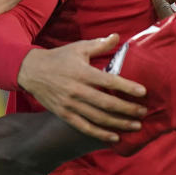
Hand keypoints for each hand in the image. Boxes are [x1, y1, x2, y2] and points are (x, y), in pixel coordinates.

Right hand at [16, 34, 146, 142]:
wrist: (31, 71)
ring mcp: (70, 105)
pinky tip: (114, 137)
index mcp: (82, 72)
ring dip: (118, 123)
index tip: (143, 92)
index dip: (127, 87)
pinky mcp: (64, 114)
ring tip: (135, 125)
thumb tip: (117, 37)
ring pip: (98, 118)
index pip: (109, 81)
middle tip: (143, 112)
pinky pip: (84, 127)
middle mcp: (77, 90)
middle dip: (127, 109)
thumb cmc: (59, 58)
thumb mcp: (79, 47)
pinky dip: (100, 134)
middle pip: (106, 103)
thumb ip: (99, 45)